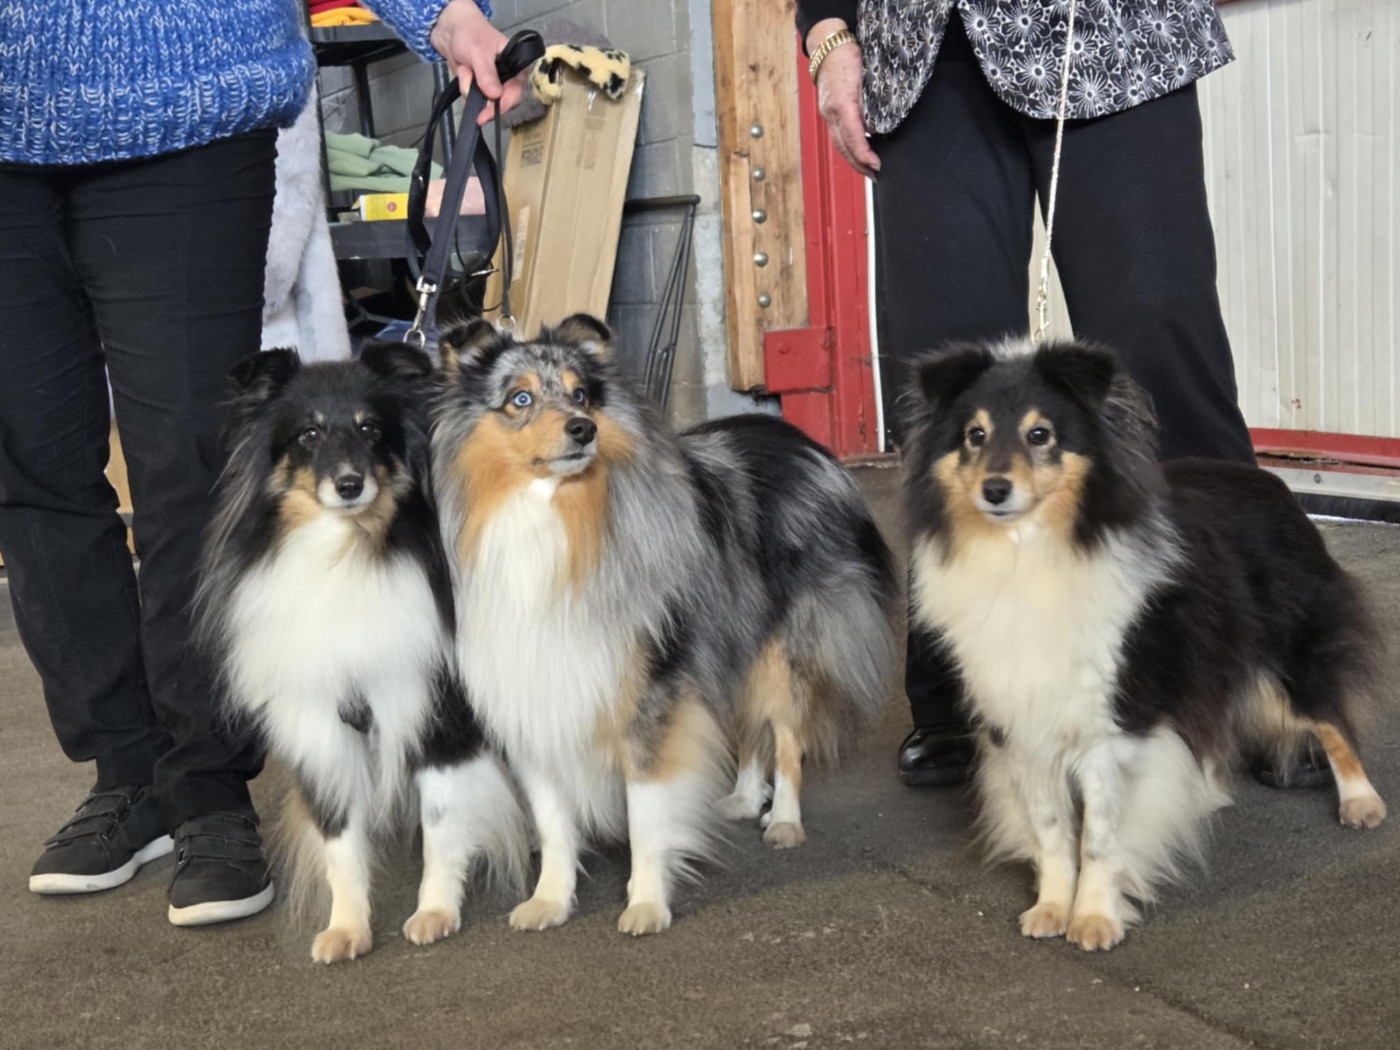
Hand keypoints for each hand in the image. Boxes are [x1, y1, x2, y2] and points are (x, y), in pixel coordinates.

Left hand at [429, 0, 528, 124]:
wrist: (451, 31)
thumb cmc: (470, 34)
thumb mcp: (479, 52)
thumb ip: (487, 74)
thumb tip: (495, 95)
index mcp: (517, 67)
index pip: (515, 92)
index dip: (502, 105)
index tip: (485, 115)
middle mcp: (510, 78)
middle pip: (502, 103)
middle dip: (482, 96)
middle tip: (468, 83)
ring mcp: (495, 86)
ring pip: (486, 103)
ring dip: (470, 89)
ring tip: (466, 69)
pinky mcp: (482, 89)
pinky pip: (474, 101)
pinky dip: (466, 91)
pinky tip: (464, 73)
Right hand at [808, 20, 879, 178]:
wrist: (828, 48)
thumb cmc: (849, 58)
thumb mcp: (867, 80)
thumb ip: (872, 105)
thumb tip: (878, 128)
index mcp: (842, 105)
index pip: (854, 139)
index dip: (865, 156)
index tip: (877, 165)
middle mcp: (831, 113)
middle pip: (844, 147)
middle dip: (859, 164)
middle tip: (875, 175)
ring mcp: (827, 114)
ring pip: (839, 144)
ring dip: (853, 159)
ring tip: (867, 169)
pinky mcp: (828, 112)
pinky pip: (837, 135)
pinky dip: (848, 147)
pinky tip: (857, 151)